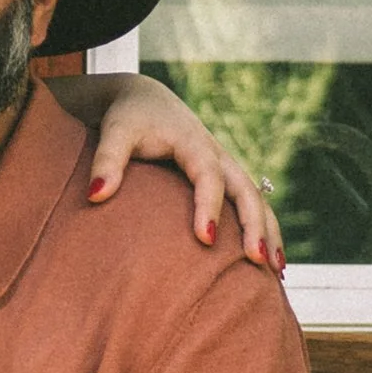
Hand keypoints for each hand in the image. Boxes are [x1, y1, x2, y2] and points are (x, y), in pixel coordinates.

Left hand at [85, 73, 283, 270]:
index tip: (206, 240)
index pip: (208, 176)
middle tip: (256, 260)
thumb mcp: (115, 133)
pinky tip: (272, 264)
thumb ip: (106, 161)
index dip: (208, 207)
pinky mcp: (225, 179)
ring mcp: (225, 167)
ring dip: (270, 232)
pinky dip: (265, 230)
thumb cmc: (128, 119)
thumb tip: (95, 195)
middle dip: (254, 225)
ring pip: (257, 199)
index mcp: (193, 143)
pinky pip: (252, 205)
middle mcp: (217, 155)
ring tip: (277, 271)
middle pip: (246, 189)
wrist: (145, 101)